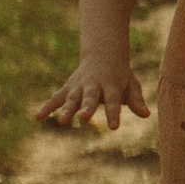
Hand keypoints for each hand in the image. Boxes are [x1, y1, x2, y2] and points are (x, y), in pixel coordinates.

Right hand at [35, 57, 150, 129]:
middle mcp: (94, 86)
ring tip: (63, 122)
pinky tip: (38, 117)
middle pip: (91, 98)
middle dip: (88, 108)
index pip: (114, 102)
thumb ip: (136, 100)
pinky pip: (56, 98)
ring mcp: (79, 87)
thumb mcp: (131, 85)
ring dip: (67, 109)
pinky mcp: (68, 88)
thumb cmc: (120, 76)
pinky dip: (48, 106)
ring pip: (72, 98)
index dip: (114, 114)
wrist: (103, 56)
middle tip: (85, 118)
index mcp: (111, 86)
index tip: (114, 127)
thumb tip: (147, 115)